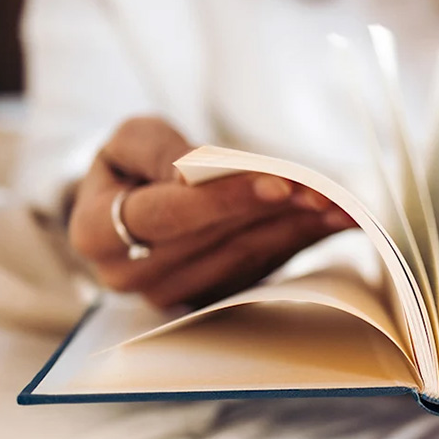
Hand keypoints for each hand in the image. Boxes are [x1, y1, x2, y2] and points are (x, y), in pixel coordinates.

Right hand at [67, 117, 354, 307]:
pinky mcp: (210, 298)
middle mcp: (131, 275)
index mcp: (97, 233)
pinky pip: (262, 268)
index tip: (277, 183)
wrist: (128, 207)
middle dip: (275, 211)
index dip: (224, 200)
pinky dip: (299, 242)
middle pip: (216, 240)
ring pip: (245, 258)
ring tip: (340, 204)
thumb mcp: (130, 140)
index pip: (169, 216)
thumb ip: (156, 148)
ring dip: (297, 229)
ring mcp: (173, 295)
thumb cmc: (130, 166)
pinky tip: (333, 223)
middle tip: (325, 190)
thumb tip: (194, 171)